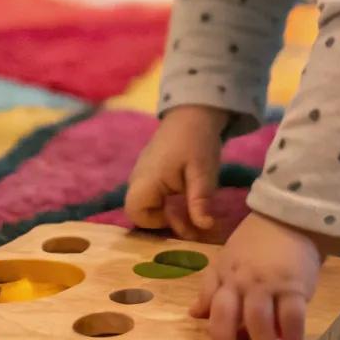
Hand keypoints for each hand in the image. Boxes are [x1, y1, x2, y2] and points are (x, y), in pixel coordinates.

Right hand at [125, 105, 225, 237]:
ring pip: (147, 203)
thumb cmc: (197, 141)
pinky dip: (167, 201)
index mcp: (146, 179)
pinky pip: (152, 194)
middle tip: (193, 221)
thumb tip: (204, 227)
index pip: (135, 213)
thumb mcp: (203, 173)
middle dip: (166, 221)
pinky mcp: (150, 170)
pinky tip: (187, 196)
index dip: (155, 223)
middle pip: (140, 211)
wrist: (194, 112)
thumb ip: (200, 200)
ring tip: (192, 210)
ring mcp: (142, 173)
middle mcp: (138, 177)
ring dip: (168, 212)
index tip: (179, 216)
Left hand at [190, 211, 321, 339]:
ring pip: (258, 323)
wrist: (289, 219)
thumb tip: (194, 314)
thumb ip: (212, 288)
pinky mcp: (294, 287)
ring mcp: (267, 284)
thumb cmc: (256, 242)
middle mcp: (241, 281)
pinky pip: (292, 319)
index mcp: (223, 274)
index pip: (209, 304)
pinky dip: (291, 336)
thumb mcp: (227, 260)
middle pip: (226, 317)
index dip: (214, 329)